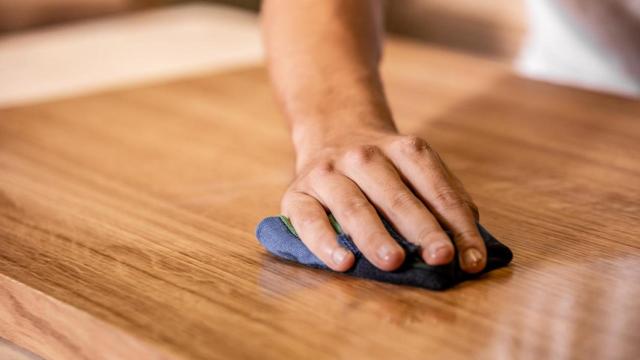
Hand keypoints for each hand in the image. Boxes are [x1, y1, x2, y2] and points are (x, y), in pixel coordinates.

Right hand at [281, 128, 485, 272]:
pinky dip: (325, 242)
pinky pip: (308, 219)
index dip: (457, 224)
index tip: (472, 260)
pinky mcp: (296, 193)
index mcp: (403, 149)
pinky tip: (343, 262)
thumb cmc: (383, 168)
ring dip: (375, 236)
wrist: (331, 131)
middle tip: (440, 257)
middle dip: (421, 228)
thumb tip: (470, 248)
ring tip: (393, 262)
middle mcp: (364, 156)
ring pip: (353, 206)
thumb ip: (445, 200)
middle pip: (396, 196)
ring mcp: (327, 173)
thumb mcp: (415, 168)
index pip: (436, 188)